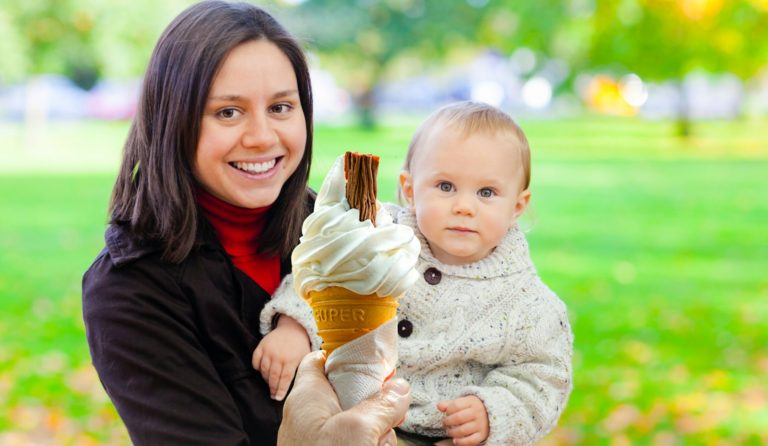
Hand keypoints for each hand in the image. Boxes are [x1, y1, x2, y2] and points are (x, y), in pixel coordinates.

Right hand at [252, 316, 310, 400]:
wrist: (292, 327)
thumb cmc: (300, 346)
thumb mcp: (306, 356)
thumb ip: (306, 369)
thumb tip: (310, 385)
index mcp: (292, 359)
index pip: (285, 379)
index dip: (281, 390)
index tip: (278, 398)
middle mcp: (279, 356)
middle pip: (273, 377)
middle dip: (273, 388)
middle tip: (273, 396)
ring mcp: (269, 350)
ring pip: (264, 370)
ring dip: (266, 379)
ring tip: (270, 383)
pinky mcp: (261, 346)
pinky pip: (255, 361)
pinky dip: (257, 367)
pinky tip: (262, 371)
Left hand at [278, 351, 410, 445]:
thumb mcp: (358, 430)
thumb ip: (382, 405)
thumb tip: (400, 389)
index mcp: (307, 396)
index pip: (319, 360)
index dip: (344, 355)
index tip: (371, 358)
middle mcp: (309, 414)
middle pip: (347, 392)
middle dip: (372, 401)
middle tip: (387, 413)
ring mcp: (317, 439)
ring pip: (355, 420)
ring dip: (375, 429)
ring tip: (380, 440)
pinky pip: (353, 441)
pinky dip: (368, 443)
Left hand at [437, 395, 488, 445]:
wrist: (490, 414)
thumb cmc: (472, 408)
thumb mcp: (463, 402)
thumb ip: (450, 404)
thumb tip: (439, 406)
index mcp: (473, 402)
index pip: (456, 405)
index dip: (448, 410)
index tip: (447, 413)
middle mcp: (478, 413)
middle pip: (459, 418)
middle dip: (448, 421)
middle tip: (445, 423)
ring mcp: (480, 424)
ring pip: (463, 430)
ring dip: (452, 432)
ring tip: (449, 431)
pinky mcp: (482, 435)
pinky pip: (470, 440)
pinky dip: (461, 442)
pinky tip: (455, 440)